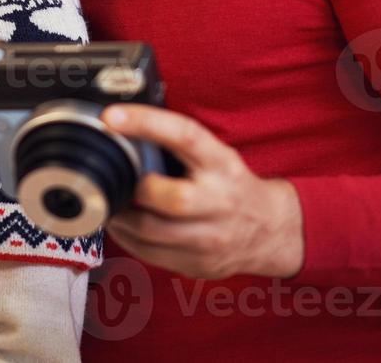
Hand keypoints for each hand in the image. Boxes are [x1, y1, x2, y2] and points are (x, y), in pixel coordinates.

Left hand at [101, 105, 303, 279]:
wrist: (271, 230)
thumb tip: (123, 127)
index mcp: (221, 163)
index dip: (146, 123)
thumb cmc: (231, 184)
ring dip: (120, 216)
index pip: (185, 135)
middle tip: (116, 179)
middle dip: (135, 188)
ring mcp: (211, 237)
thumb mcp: (215, 156)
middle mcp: (220, 201)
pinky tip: (122, 224)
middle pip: (171, 198)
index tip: (112, 117)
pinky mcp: (199, 263)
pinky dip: (126, 237)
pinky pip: (150, 253)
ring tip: (109, 201)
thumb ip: (178, 145)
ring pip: (152, 231)